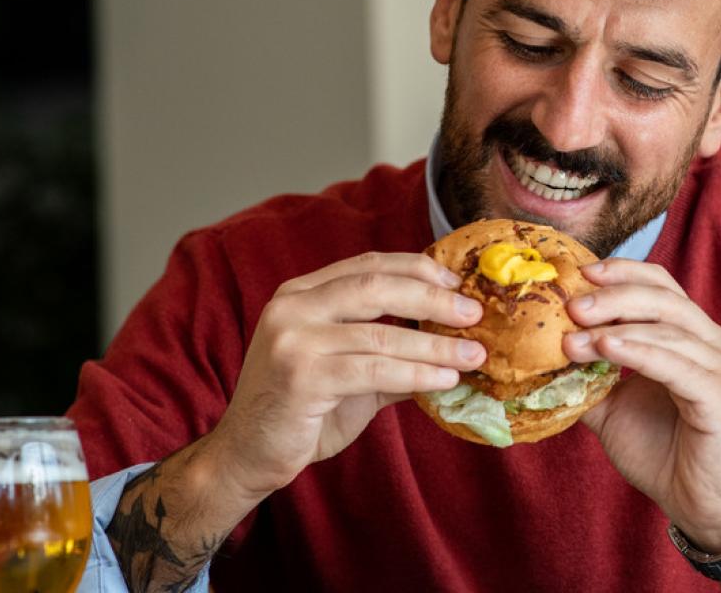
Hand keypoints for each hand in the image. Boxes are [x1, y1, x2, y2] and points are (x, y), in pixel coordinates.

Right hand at [206, 252, 484, 502]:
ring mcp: (292, 339)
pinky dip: (416, 373)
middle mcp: (292, 307)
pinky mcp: (300, 376)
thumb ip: (390, 352)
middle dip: (433, 298)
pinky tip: (444, 380)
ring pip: (381, 333)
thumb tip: (453, 343)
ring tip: (472, 355)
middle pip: (376, 286)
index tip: (458, 283)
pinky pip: (373, 369)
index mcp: (301, 294)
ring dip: (435, 344)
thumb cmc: (301, 412)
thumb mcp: (350, 373)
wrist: (247, 456)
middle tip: (474, 313)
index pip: (368, 265)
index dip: (417, 269)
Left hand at [564, 260, 720, 551]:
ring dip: (615, 329)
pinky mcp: (720, 396)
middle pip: (663, 297)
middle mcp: (713, 341)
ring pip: (668, 328)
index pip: (660, 285)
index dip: (622, 272)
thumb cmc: (663, 452)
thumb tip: (540, 357)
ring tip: (574, 339)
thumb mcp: (613, 407)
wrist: (697, 503)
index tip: (578, 274)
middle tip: (570, 306)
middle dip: (614, 296)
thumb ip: (587, 377)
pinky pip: (677, 365)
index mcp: (692, 335)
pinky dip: (640, 352)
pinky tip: (607, 349)